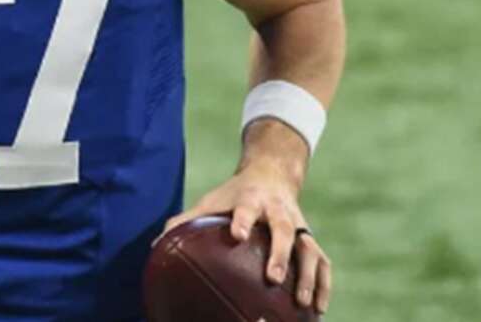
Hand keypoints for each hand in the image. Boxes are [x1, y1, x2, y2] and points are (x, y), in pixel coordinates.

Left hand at [160, 163, 331, 314]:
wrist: (271, 173)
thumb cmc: (234, 195)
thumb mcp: (212, 200)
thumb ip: (186, 220)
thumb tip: (156, 245)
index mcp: (251, 199)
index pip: (247, 208)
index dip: (243, 220)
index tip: (237, 234)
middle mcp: (278, 211)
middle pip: (283, 230)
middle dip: (279, 253)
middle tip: (273, 278)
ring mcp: (298, 225)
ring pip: (309, 249)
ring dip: (308, 276)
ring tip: (303, 303)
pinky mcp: (310, 238)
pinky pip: (323, 262)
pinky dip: (323, 284)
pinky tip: (318, 310)